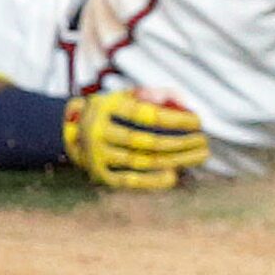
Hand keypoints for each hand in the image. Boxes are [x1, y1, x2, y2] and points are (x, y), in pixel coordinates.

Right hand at [65, 89, 208, 189]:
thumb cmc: (113, 110)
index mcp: (107, 107)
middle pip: (147, 142)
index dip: (176, 119)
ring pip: (141, 161)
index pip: (148, 115)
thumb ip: (157, 94)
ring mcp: (97, 155)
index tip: (198, 121)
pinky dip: (152, 180)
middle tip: (204, 142)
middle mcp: (98, 131)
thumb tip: (184, 104)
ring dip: (173, 161)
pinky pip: (129, 180)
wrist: (71, 130)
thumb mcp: (128, 95)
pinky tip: (174, 176)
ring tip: (197, 156)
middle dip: (180, 143)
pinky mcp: (99, 173)